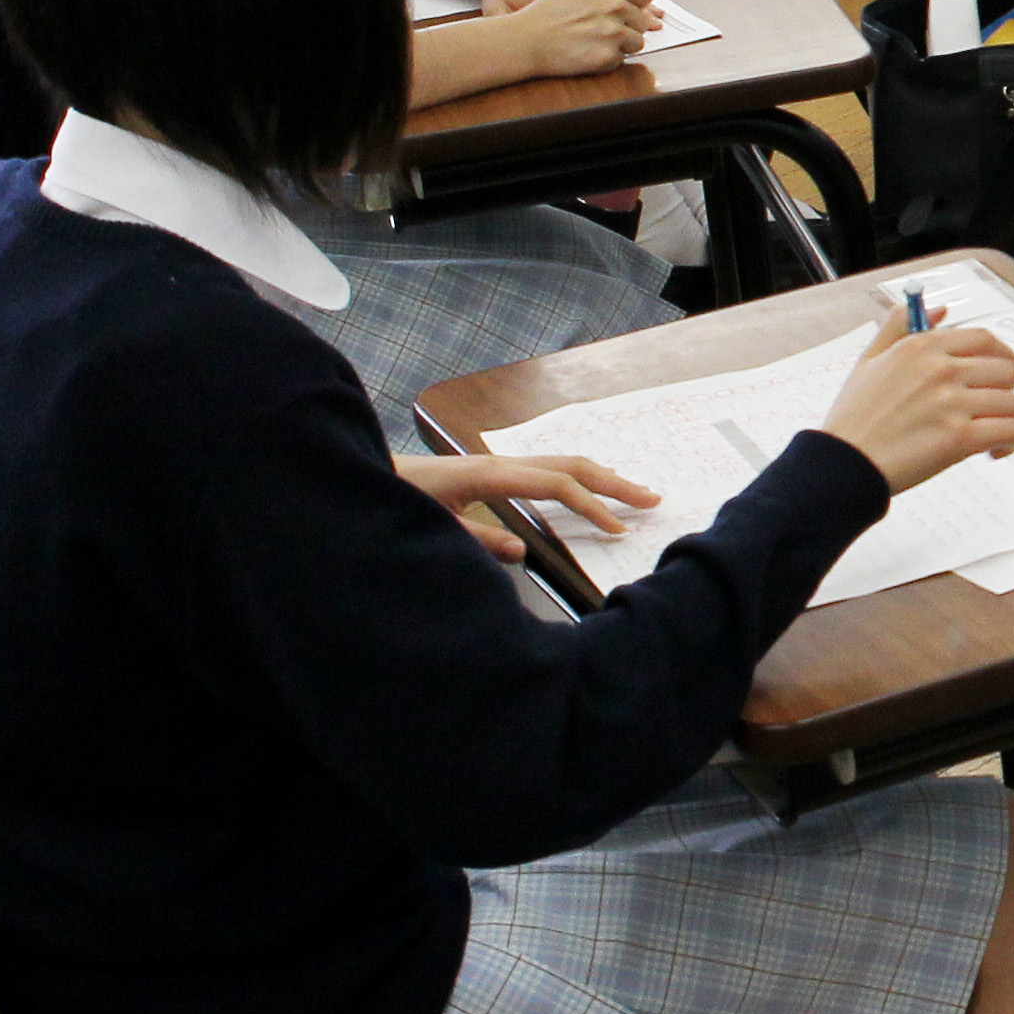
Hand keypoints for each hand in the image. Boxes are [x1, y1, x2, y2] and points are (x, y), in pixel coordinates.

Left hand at [395, 450, 659, 563]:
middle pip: (571, 465)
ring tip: (633, 493)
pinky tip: (588, 490)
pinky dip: (576, 479)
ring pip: (561, 463)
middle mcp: (499, 463)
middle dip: (613, 482)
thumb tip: (522, 550)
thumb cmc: (393, 501)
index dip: (592, 507)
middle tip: (652, 499)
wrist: (362, 477)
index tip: (618, 531)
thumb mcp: (433, 528)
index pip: (557, 486)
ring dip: (600, 477)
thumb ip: (478, 539)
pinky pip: (545, 469)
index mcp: (490, 476)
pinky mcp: (490, 471)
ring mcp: (497, 463)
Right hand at [504, 0, 665, 73]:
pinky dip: (607, 59)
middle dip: (626, 26)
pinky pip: (621, 59)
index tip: (629, 10)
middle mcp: (613, 3)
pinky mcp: (607, 54)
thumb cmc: (547, 13)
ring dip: (619, 44)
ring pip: (637, 41)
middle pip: (642, 20)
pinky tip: (586, 51)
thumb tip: (645, 4)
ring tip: (591, 40)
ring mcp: (612, 30)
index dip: (638, 3)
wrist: (523, 39)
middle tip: (598, 29)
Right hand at [818, 317, 1013, 492]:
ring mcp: (952, 403)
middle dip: (1005, 389)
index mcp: (922, 346)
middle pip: (1006, 369)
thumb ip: (899, 325)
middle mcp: (941, 369)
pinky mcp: (959, 438)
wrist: (841, 464)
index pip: (984, 339)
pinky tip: (993, 451)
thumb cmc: (853, 418)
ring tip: (989, 432)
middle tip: (991, 406)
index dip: (1003, 355)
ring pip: (1012, 402)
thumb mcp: (869, 359)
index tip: (1007, 369)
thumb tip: (940, 309)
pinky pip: (1009, 430)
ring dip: (1005, 418)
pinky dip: (1008, 443)